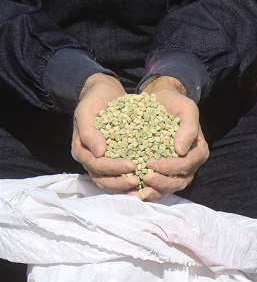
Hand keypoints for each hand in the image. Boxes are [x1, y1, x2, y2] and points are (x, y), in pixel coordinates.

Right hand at [72, 74, 141, 192]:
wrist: (105, 94)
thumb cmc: (94, 102)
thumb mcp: (86, 111)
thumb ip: (88, 131)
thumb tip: (99, 153)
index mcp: (82, 150)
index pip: (95, 165)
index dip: (112, 168)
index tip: (131, 165)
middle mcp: (92, 160)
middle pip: (103, 179)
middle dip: (120, 182)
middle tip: (138, 181)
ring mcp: (104, 162)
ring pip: (113, 182)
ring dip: (127, 186)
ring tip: (144, 186)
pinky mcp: (117, 160)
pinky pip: (124, 175)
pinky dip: (135, 180)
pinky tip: (149, 182)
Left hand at [138, 76, 208, 200]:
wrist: (161, 101)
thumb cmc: (175, 103)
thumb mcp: (186, 108)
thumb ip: (189, 127)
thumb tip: (181, 150)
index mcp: (198, 151)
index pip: (188, 164)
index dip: (171, 167)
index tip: (151, 163)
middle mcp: (190, 164)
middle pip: (181, 180)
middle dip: (164, 182)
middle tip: (145, 178)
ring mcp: (177, 170)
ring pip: (171, 187)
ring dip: (157, 190)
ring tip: (141, 190)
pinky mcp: (163, 171)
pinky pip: (159, 186)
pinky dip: (149, 191)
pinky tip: (136, 192)